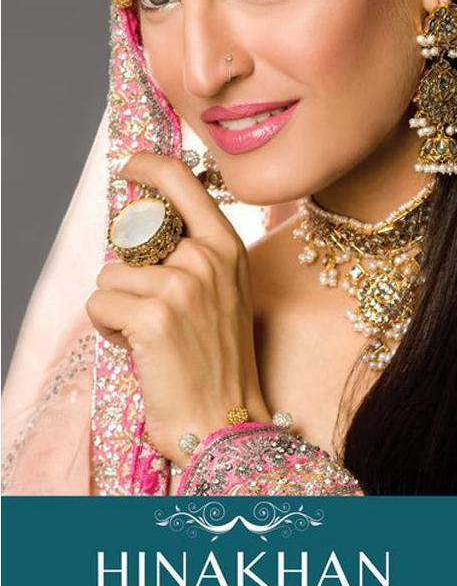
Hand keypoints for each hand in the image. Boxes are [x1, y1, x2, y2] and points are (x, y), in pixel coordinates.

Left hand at [86, 151, 270, 466]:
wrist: (226, 419)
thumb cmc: (218, 359)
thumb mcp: (222, 290)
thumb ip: (193, 253)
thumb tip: (142, 228)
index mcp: (227, 246)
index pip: (182, 180)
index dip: (148, 165)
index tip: (130, 166)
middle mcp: (207, 257)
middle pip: (131, 237)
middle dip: (127, 274)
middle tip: (151, 309)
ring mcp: (181, 285)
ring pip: (109, 276)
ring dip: (117, 307)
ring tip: (148, 335)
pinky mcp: (152, 317)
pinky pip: (99, 305)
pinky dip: (108, 329)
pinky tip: (137, 349)